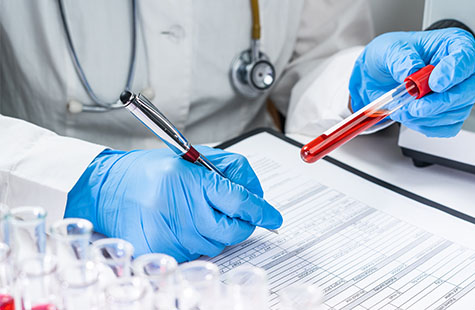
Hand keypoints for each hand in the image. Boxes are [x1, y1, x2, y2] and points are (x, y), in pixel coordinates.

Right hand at [65, 147, 281, 261]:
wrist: (107, 188)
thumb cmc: (150, 171)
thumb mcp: (193, 157)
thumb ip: (229, 171)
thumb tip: (256, 194)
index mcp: (192, 178)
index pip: (239, 200)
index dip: (261, 210)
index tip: (273, 216)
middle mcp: (182, 206)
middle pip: (234, 229)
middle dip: (240, 222)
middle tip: (231, 211)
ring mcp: (171, 232)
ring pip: (217, 244)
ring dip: (214, 231)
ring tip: (192, 212)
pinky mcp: (162, 250)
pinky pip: (195, 253)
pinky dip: (195, 241)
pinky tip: (179, 224)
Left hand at [349, 28, 474, 136]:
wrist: (380, 76)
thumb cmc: (394, 56)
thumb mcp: (389, 48)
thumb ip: (400, 58)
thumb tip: (411, 72)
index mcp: (454, 44)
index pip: (466, 58)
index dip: (453, 73)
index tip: (434, 84)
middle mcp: (462, 70)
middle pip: (469, 90)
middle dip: (442, 102)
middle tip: (417, 106)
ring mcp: (459, 94)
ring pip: (458, 112)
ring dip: (428, 116)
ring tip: (404, 109)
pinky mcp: (449, 113)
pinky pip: (447, 127)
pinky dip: (427, 126)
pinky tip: (410, 117)